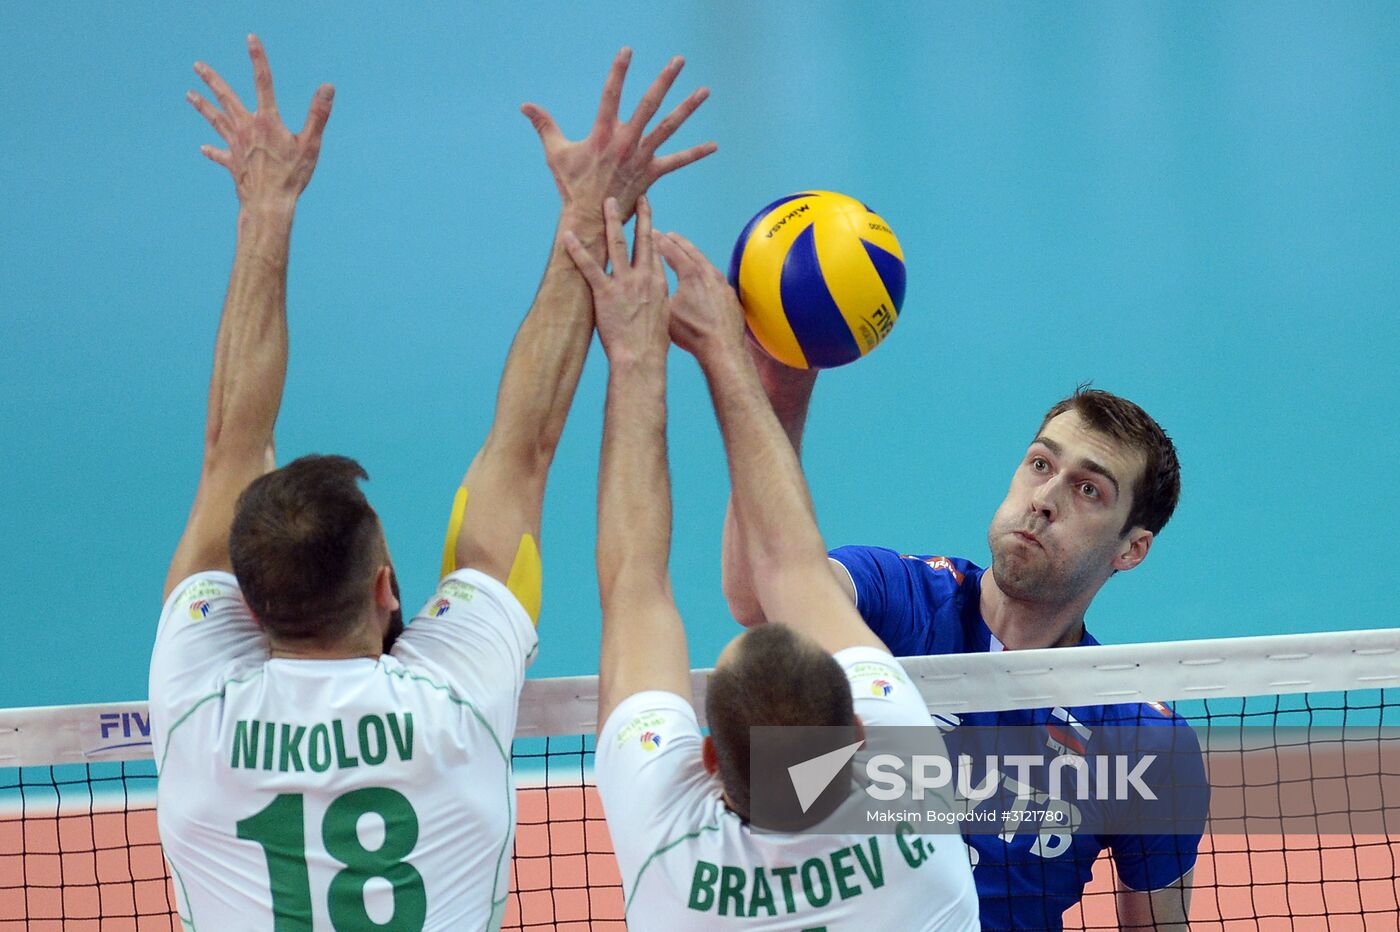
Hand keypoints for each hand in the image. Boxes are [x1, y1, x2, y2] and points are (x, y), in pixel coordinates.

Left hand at [188, 35, 333, 210]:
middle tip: (197, 66)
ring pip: (216, 120)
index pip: (263, 82)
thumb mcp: (311, 144)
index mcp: (267, 121)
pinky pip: (220, 154)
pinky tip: (204, 148)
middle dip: (212, 80)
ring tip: (189, 95)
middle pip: (226, 98)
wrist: (268, 204)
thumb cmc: (292, 176)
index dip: (258, 59)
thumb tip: (327, 87)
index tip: (250, 39)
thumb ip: (318, 114)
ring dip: (203, 106)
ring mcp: (236, 145)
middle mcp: (246, 128)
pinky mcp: (232, 163)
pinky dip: (213, 151)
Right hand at [522, 49, 715, 224]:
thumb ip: (545, 125)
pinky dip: (695, 153)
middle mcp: (626, 142)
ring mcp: (641, 157)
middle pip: (649, 104)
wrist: (590, 219)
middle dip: (664, 80)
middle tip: (678, 61)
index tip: (627, 51)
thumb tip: (525, 106)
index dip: (619, 72)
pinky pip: (677, 162)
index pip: (611, 94)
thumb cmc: (572, 186)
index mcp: (603, 134)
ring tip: (704, 91)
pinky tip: (714, 145)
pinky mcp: (651, 173)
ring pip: (669, 127)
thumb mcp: (556, 153)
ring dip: (687, 108)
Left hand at [563, 195, 668, 364]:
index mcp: (658, 282)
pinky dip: (577, 250)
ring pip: (616, 244)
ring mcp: (624, 283)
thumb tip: (654, 290)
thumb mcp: (664, 314)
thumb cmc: (652, 343)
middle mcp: (643, 277)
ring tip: (605, 203)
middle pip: (641, 238)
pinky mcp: (605, 293)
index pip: (654, 248)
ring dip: (611, 221)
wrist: (642, 357)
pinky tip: (568, 236)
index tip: (647, 211)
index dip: (651, 228)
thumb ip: (657, 297)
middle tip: (633, 196)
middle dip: (638, 215)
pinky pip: (589, 267)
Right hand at [655, 231, 745, 361]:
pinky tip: (703, 276)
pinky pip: (715, 277)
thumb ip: (657, 292)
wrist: (722, 347)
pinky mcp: (730, 295)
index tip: (653, 234)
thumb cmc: (692, 332)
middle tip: (668, 235)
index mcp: (690, 273)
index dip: (660, 241)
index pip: (672, 250)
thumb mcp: (665, 311)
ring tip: (685, 252)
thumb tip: (646, 284)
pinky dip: (705, 271)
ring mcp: (722, 283)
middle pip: (691, 251)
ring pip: (705, 263)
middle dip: (678, 242)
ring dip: (693, 255)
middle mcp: (709, 273)